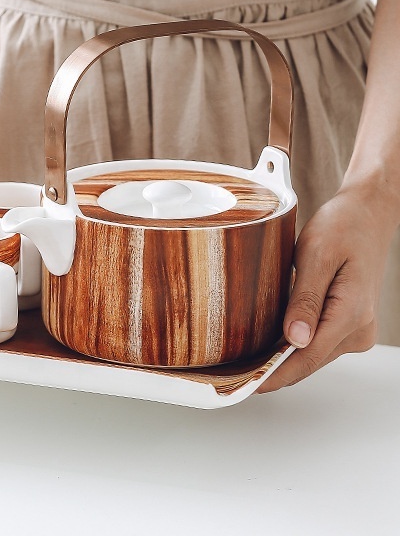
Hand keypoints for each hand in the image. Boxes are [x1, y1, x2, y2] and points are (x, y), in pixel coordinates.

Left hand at [258, 182, 395, 392]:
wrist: (367, 215)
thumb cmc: (343, 227)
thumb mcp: (317, 255)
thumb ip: (305, 298)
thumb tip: (294, 340)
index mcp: (352, 313)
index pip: (308, 357)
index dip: (277, 374)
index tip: (249, 385)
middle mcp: (358, 329)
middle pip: (309, 359)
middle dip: (273, 369)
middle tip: (233, 374)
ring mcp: (354, 328)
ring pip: (311, 352)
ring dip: (281, 357)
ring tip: (242, 361)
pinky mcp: (346, 322)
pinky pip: (316, 339)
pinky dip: (291, 343)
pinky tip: (265, 343)